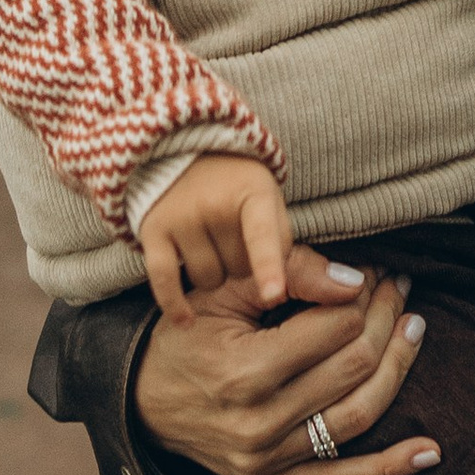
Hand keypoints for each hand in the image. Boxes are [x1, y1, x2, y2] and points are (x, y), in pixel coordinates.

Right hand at [129, 244, 436, 474]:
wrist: (140, 402)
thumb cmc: (185, 337)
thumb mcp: (223, 293)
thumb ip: (288, 277)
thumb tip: (356, 278)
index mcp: (243, 371)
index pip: (334, 328)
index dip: (365, 293)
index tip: (375, 271)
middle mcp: (258, 423)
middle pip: (354, 367)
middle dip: (386, 319)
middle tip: (399, 289)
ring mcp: (266, 460)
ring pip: (358, 415)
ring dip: (398, 369)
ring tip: (415, 330)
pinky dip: (389, 469)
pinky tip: (430, 452)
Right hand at [139, 154, 294, 322]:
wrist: (184, 153)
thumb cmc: (238, 188)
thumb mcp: (270, 203)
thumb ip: (291, 249)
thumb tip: (322, 291)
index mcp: (252, 191)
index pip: (262, 237)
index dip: (269, 268)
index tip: (274, 296)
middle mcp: (213, 202)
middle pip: (240, 269)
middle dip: (244, 266)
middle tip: (237, 240)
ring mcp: (180, 216)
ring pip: (209, 280)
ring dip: (216, 276)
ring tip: (214, 248)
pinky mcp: (152, 230)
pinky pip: (164, 281)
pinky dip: (175, 304)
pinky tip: (185, 321)